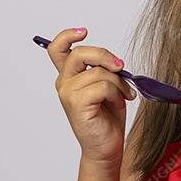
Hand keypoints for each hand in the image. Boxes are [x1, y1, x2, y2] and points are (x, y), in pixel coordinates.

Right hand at [48, 27, 135, 166]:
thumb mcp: (107, 87)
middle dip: (104, 55)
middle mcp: (64, 83)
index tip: (84, 32)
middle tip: (120, 66)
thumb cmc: (107, 118)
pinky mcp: (76, 104)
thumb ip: (104, 70)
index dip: (68, 36)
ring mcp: (68, 93)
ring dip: (119, 83)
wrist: (106, 148)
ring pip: (98, 72)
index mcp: (70, 77)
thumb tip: (114, 60)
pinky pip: (102, 86)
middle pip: (79, 53)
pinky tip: (118, 104)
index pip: (58, 49)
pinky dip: (116, 94)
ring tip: (123, 96)